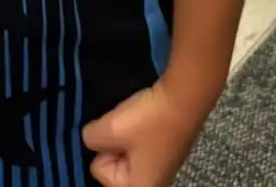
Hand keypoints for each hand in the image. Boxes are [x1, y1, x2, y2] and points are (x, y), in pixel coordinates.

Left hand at [82, 82, 199, 185]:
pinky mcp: (166, 150)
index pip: (98, 169)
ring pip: (124, 149)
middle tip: (130, 126)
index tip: (123, 134)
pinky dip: (138, 129)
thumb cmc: (148, 119)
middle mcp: (152, 184)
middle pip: (112, 162)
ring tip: (138, 120)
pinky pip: (139, 143)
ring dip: (125, 133)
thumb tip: (92, 137)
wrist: (185, 97)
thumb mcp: (110, 128)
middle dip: (115, 142)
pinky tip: (147, 118)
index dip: (105, 146)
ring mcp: (161, 167)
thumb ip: (90, 138)